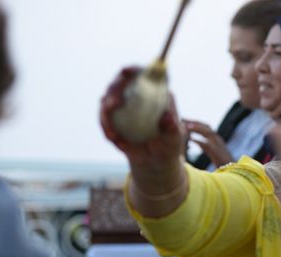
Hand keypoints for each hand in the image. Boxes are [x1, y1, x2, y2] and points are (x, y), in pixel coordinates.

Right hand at [100, 67, 185, 190]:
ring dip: (106, 112)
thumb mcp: (175, 136)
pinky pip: (105, 121)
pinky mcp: (113, 122)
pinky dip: (107, 128)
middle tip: (115, 103)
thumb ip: (172, 125)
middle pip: (118, 83)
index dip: (133, 70)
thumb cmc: (170, 144)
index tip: (126, 71)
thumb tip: (166, 115)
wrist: (157, 162)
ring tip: (113, 130)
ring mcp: (122, 109)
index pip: (141, 74)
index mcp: (153, 93)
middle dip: (114, 89)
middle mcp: (135, 96)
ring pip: (106, 101)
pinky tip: (116, 139)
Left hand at [183, 119, 233, 167]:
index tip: (184, 120)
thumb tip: (195, 140)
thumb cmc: (221, 163)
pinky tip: (191, 139)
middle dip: (194, 122)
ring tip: (186, 126)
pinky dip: (198, 140)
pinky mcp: (217, 152)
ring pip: (207, 132)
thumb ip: (204, 145)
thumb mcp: (211, 151)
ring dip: (196, 128)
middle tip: (182, 119)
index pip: (205, 126)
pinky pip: (207, 144)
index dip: (195, 122)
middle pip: (206, 126)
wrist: (232, 171)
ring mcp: (218, 144)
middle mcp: (217, 139)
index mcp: (216, 138)